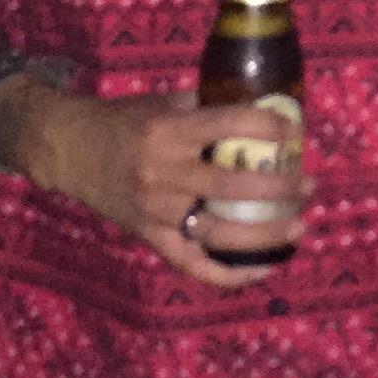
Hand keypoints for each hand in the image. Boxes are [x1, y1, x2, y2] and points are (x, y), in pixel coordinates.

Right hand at [24, 86, 308, 290]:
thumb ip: (207, 106)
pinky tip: (261, 271)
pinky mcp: (149, 237)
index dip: (268, 128)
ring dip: (265, 235)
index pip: (228, 125)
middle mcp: (163, 173)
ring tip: (297, 227)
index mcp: (168, 132)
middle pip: (232, 185)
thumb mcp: (163, 102)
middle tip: (307, 183)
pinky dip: (229, 275)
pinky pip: (193, 264)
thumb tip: (260, 107)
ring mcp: (156, 211)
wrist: (69, 149)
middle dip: (279, 187)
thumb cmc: (123, 121)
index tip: (295, 132)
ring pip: (219, 233)